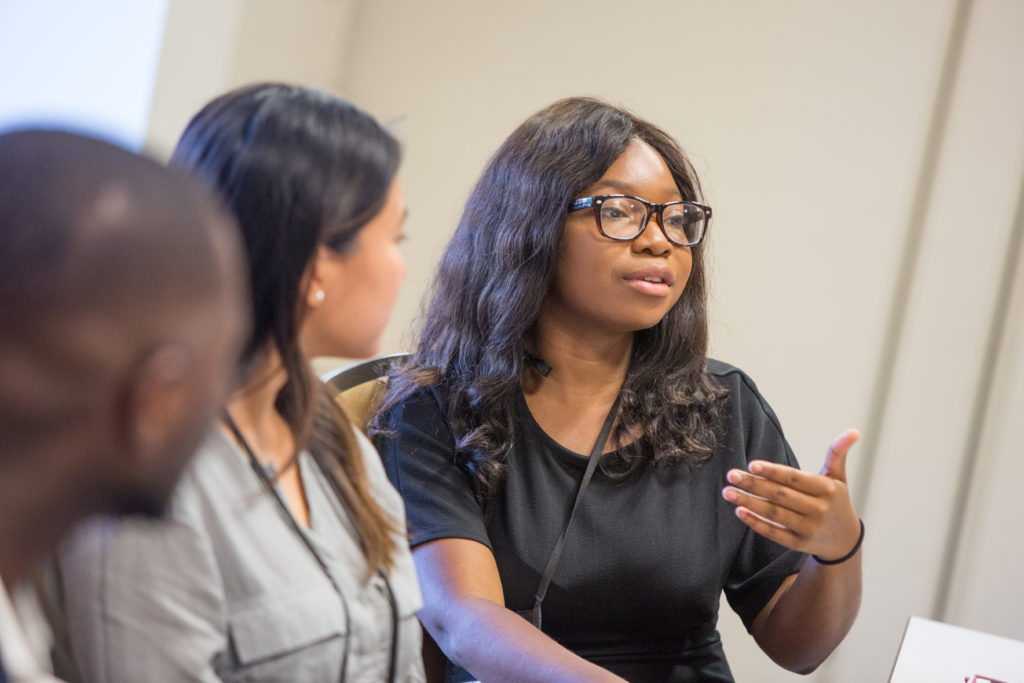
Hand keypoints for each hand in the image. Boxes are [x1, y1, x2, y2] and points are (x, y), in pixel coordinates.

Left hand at [721, 429, 861, 560]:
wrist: (844, 540)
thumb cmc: (836, 501)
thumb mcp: (838, 477)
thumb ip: (838, 453)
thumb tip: (854, 431)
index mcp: (827, 490)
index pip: (795, 479)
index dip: (773, 472)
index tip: (751, 465)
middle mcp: (819, 510)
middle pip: (780, 496)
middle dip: (753, 485)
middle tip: (731, 475)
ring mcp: (808, 529)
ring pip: (774, 514)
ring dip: (748, 503)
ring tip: (728, 492)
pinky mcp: (799, 544)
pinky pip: (774, 533)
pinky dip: (756, 523)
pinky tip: (739, 512)